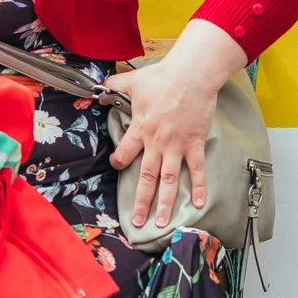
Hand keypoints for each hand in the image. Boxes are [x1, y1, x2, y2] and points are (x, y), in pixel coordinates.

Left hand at [102, 22, 247, 230]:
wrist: (191, 74)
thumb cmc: (163, 76)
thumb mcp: (132, 80)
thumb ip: (114, 86)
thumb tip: (98, 87)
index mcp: (140, 129)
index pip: (125, 153)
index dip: (119, 161)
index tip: (118, 166)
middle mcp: (156, 143)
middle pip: (146, 178)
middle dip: (141, 202)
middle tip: (137, 222)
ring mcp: (177, 146)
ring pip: (169, 181)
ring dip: (166, 203)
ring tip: (163, 223)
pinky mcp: (195, 144)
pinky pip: (197, 170)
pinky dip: (198, 187)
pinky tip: (199, 203)